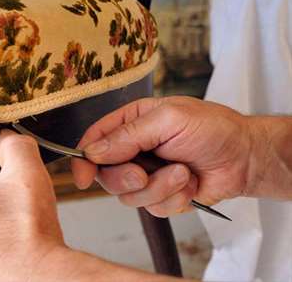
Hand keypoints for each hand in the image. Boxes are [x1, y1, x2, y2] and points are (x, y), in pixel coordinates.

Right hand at [72, 96, 253, 217]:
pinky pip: (152, 208)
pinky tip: (189, 185)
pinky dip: (173, 199)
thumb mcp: (169, 119)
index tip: (83, 177)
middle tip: (144, 173)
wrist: (245, 158)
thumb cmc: (213, 129)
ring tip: (182, 173)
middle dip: (126, 178)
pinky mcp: (161, 195)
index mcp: (131, 123)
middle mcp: (134, 150)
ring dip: (158, 187)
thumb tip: (93, 151)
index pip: (94, 141)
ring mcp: (147, 174)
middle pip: (106, 174)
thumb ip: (128, 135)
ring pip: (128, 195)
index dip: (83, 160)